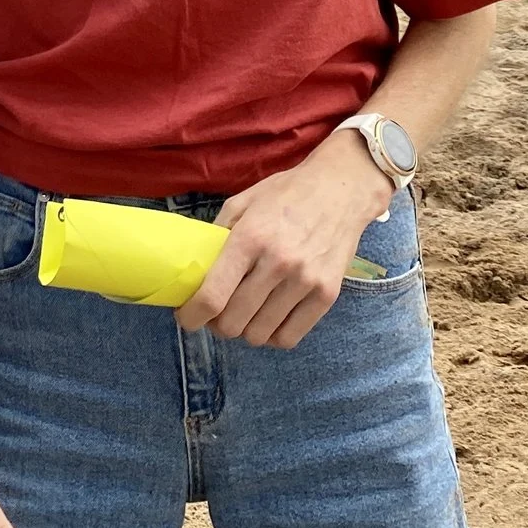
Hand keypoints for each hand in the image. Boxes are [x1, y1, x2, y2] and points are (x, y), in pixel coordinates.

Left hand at [176, 134, 386, 348]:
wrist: (340, 189)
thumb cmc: (285, 194)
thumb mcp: (243, 202)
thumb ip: (217, 236)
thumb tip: (195, 270)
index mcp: (250, 237)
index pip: (213, 296)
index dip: (192, 316)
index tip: (187, 317)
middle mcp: (278, 262)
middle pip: (233, 322)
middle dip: (217, 325)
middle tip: (217, 314)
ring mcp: (305, 281)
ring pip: (259, 334)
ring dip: (245, 331)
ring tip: (245, 315)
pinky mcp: (327, 294)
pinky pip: (290, 338)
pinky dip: (273, 336)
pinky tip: (269, 320)